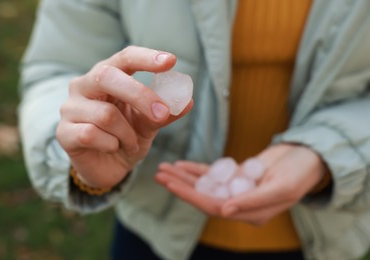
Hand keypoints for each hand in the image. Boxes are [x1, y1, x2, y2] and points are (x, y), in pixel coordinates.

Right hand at [56, 46, 192, 188]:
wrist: (106, 167)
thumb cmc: (127, 137)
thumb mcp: (149, 124)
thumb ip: (164, 113)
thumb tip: (188, 102)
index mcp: (107, 76)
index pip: (124, 58)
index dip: (146, 57)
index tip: (171, 61)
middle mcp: (84, 85)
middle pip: (108, 76)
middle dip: (140, 96)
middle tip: (162, 114)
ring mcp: (70, 108)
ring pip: (106, 114)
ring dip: (128, 134)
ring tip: (131, 143)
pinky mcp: (64, 132)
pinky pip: (92, 134)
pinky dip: (112, 145)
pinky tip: (112, 148)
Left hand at [156, 144, 326, 224]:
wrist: (309, 157)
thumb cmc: (299, 173)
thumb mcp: (280, 187)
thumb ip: (252, 201)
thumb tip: (222, 211)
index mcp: (249, 213)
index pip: (212, 207)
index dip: (190, 196)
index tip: (170, 184)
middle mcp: (239, 204)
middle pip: (203, 196)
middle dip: (180, 186)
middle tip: (159, 174)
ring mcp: (237, 190)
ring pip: (205, 185)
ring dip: (184, 177)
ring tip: (164, 169)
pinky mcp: (237, 176)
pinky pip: (213, 174)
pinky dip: (197, 170)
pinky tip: (181, 165)